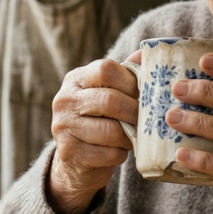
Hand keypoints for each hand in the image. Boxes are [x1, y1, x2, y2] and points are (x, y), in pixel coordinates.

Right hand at [47, 54, 140, 213]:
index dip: (131, 82)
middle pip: (109, 100)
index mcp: (75, 79)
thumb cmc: (100, 120)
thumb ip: (127, 73)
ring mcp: (63, 127)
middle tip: (146, 120)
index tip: (142, 95)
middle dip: (134, 112)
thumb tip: (150, 53)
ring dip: (129, 137)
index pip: (106, 69)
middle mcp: (64, 99)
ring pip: (110, 131)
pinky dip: (120, 155)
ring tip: (132, 137)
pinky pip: (107, 154)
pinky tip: (118, 151)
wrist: (77, 160)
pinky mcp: (68, 153)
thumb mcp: (109, 92)